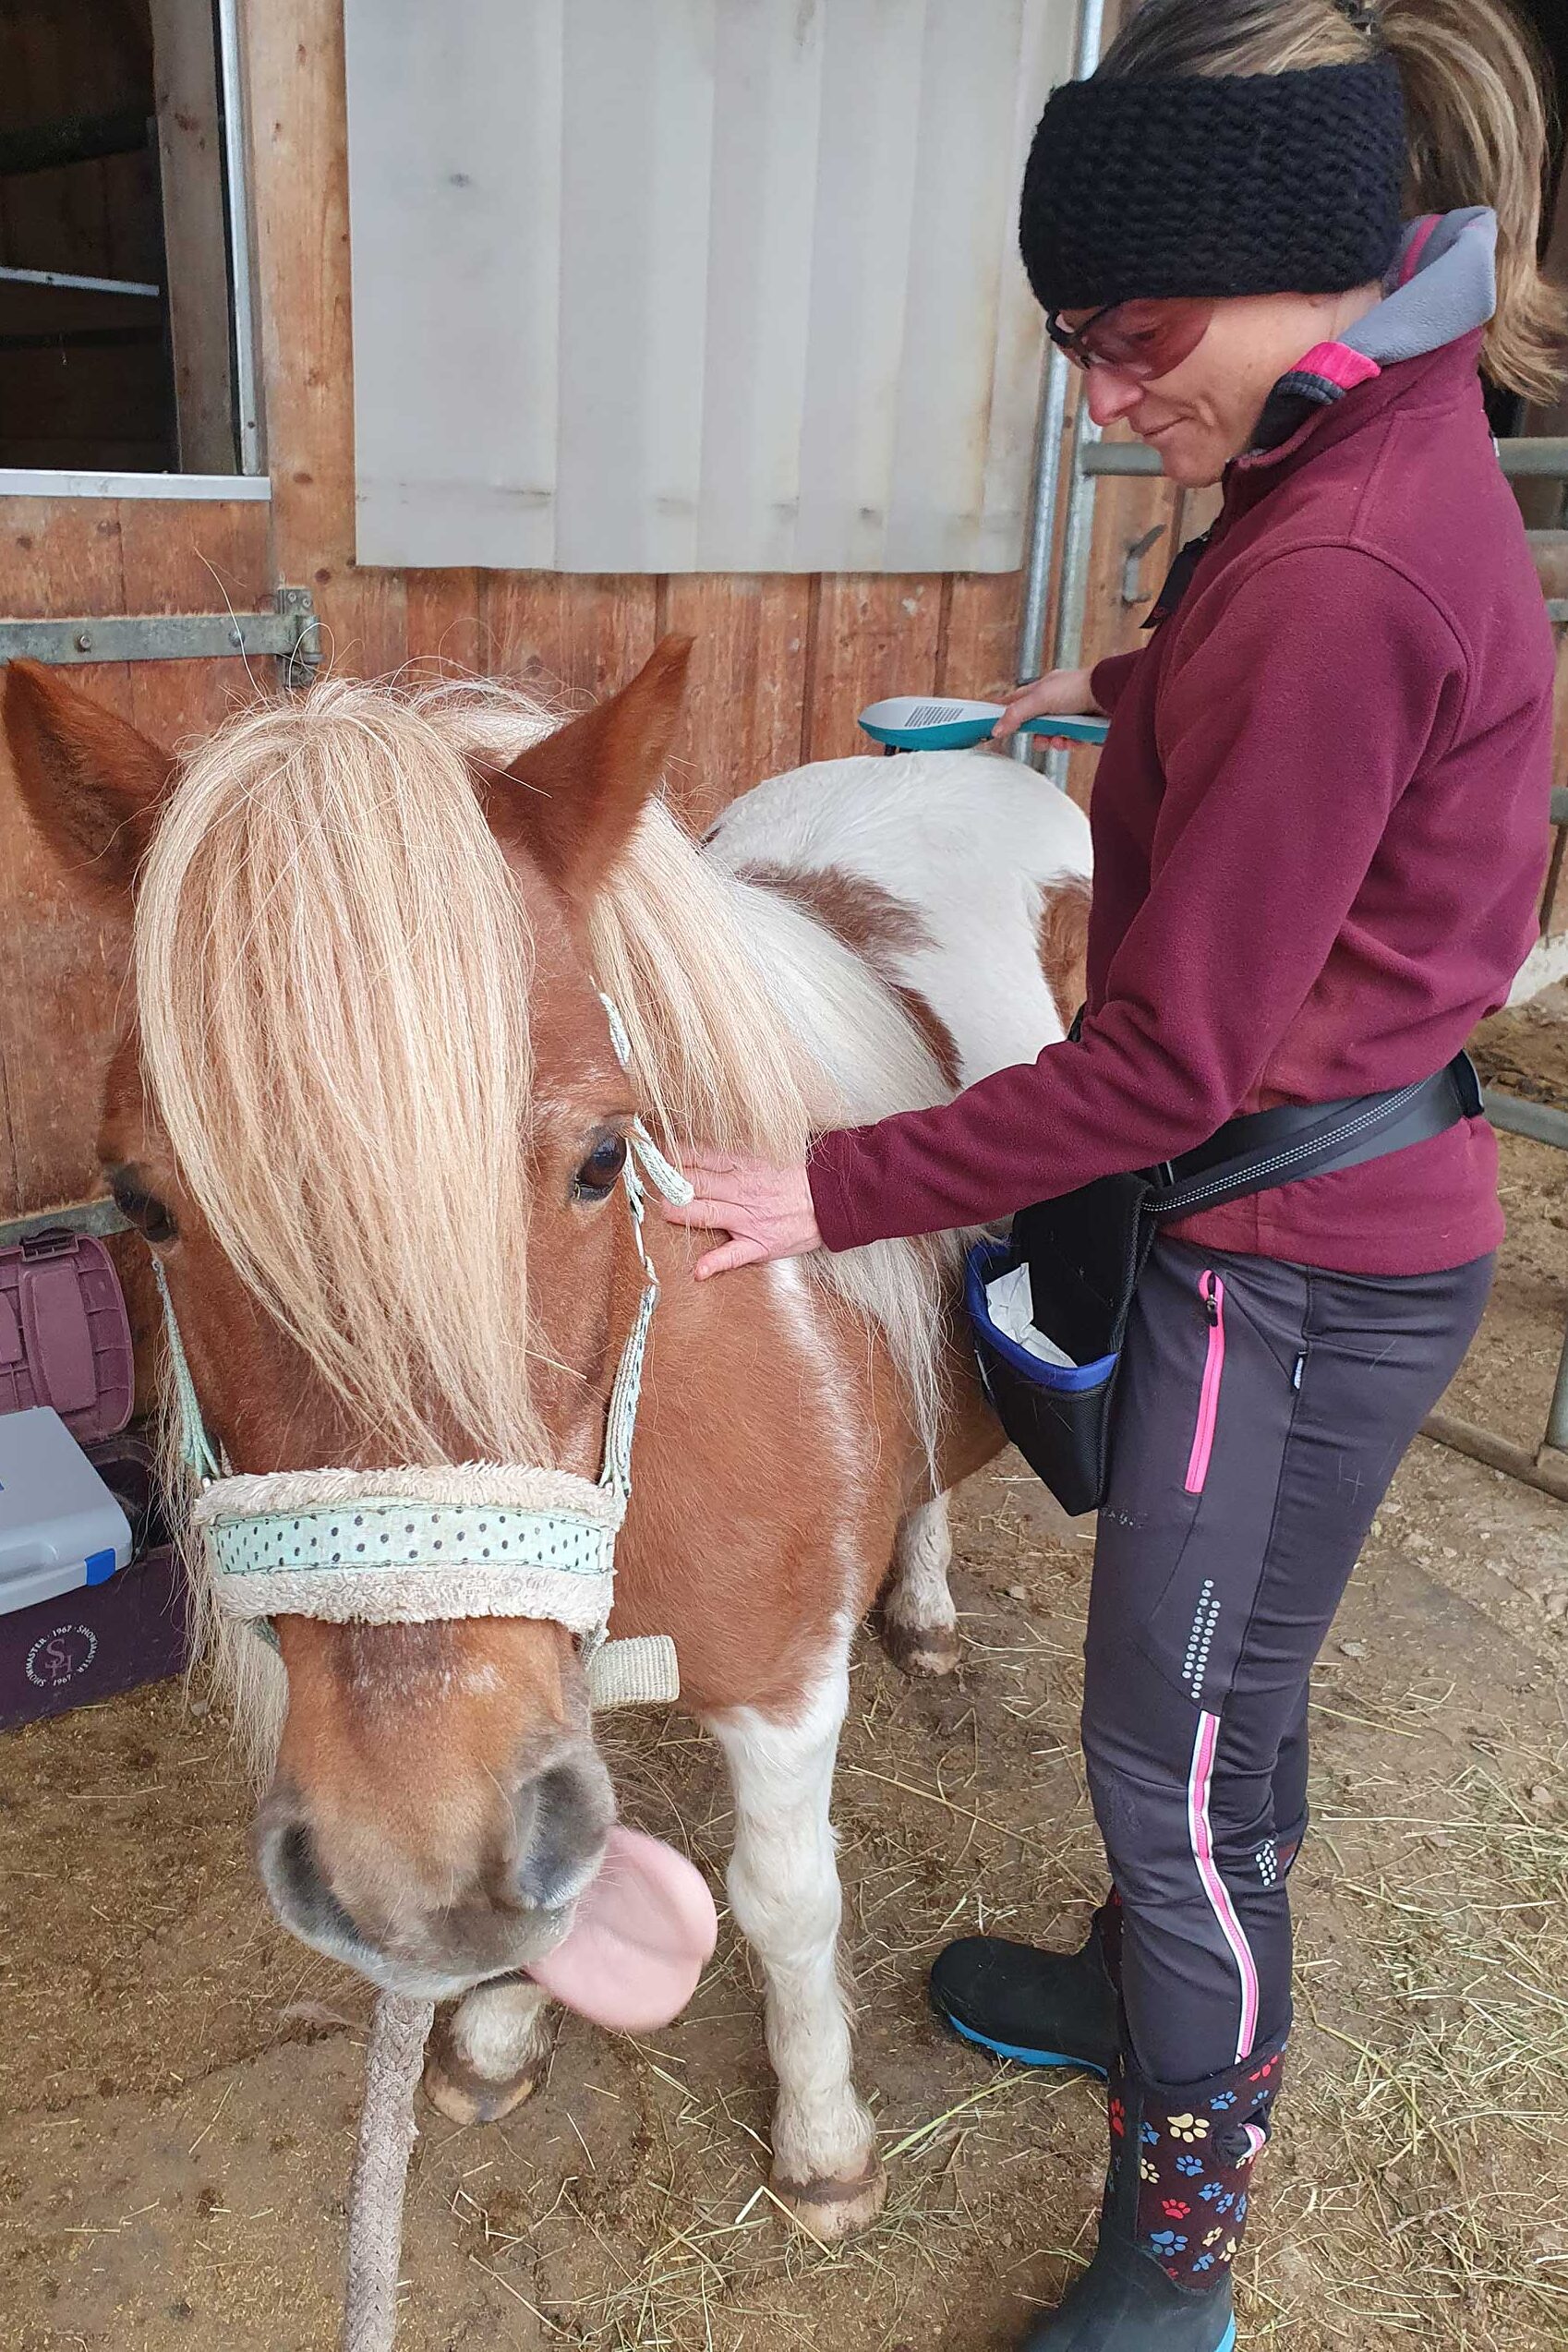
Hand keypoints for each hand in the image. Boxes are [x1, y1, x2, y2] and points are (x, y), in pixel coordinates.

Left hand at [662, 1152, 822, 1279]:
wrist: (832, 1201)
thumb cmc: (798, 1179)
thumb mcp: (767, 1157)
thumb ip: (736, 1156)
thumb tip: (704, 1151)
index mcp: (744, 1167)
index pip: (702, 1157)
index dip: (676, 1156)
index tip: (658, 1155)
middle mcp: (742, 1191)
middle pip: (698, 1184)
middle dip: (672, 1183)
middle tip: (652, 1182)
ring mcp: (749, 1219)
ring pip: (709, 1213)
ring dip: (683, 1213)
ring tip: (664, 1211)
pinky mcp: (759, 1244)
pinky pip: (735, 1255)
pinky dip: (716, 1263)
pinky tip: (699, 1270)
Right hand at [991, 665, 1101, 742]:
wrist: (1110, 695)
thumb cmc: (1079, 687)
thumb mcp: (1041, 699)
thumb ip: (1016, 714)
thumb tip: (996, 729)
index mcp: (1043, 688)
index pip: (1016, 700)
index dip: (1004, 711)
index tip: (992, 722)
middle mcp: (1056, 701)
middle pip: (1035, 725)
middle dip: (1037, 735)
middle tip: (1040, 737)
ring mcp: (1070, 714)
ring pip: (1052, 736)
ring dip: (1054, 741)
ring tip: (1061, 739)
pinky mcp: (1083, 727)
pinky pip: (1070, 741)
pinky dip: (1070, 742)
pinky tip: (1074, 739)